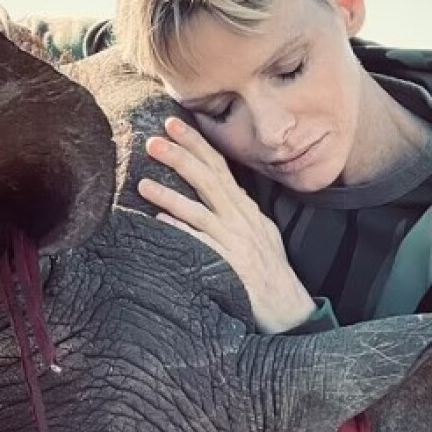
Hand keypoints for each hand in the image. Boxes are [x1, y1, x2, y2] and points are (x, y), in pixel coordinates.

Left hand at [138, 117, 315, 333]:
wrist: (289, 308)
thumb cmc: (271, 272)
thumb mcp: (261, 233)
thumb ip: (239, 211)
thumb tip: (221, 192)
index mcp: (245, 209)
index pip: (218, 167)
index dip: (196, 143)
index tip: (172, 123)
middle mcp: (241, 220)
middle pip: (208, 179)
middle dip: (180, 156)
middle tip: (152, 140)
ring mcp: (235, 242)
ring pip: (199, 211)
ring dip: (170, 195)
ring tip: (143, 183)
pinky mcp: (230, 266)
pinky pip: (201, 245)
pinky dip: (181, 231)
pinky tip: (160, 222)